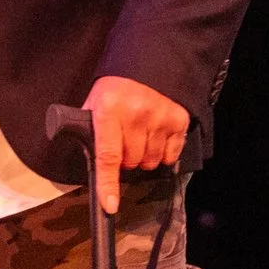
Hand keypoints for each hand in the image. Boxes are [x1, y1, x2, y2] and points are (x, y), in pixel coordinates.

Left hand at [79, 76, 190, 214]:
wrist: (147, 64)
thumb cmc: (116, 90)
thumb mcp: (95, 103)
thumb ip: (90, 130)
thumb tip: (89, 164)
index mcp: (109, 111)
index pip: (107, 155)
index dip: (108, 184)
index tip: (109, 205)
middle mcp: (136, 115)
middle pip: (131, 162)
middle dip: (125, 160)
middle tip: (123, 142)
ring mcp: (160, 117)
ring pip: (151, 162)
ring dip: (144, 158)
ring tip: (139, 138)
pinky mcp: (178, 119)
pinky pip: (171, 155)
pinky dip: (163, 153)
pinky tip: (156, 137)